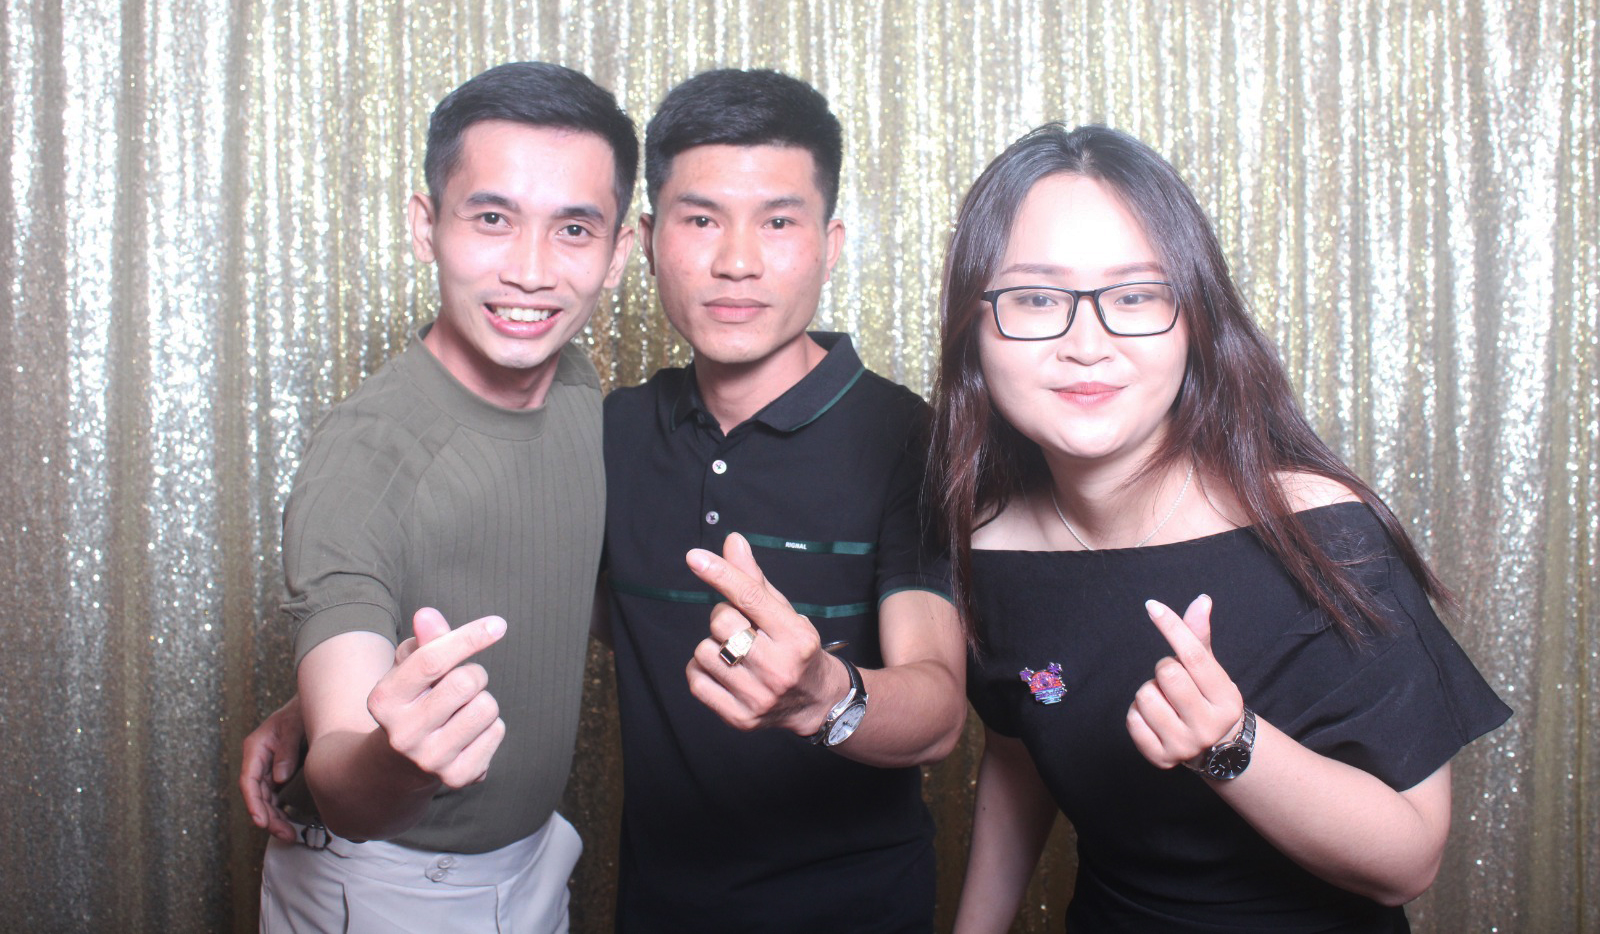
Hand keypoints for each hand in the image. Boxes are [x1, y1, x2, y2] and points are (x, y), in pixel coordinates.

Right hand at [239, 695, 305, 841]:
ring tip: (289, 835)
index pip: (248, 781)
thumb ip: (286, 750)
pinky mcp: (279, 771)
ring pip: (266, 798)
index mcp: (256, 747)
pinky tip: (289, 822)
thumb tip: (279, 778)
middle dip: (267, 817)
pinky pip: (275, 795)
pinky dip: (280, 809)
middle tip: (284, 834)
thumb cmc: (302, 712)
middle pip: (257, 794)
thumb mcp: (294, 726)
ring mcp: (268, 767)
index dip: (253, 803)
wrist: (317, 703)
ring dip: (274, 817)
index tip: (261, 821)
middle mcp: (258, 759)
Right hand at [366, 607, 507, 788]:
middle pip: (466, 682)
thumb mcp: (410, 669)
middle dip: (474, 673)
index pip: (432, 660)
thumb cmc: (413, 701)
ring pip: (487, 707)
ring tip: (462, 710)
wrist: (400, 765)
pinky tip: (467, 734)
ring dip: (483, 700)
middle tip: (462, 683)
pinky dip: (491, 726)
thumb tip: (427, 615)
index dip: (469, 637)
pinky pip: (497, 732)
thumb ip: (424, 640)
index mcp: (384, 700)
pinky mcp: (457, 777)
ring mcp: (430, 759)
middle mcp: (402, 734)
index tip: (498, 625)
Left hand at [683, 533, 847, 735]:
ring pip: (704, 650)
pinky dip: (702, 670)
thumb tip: (732, 541)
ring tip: (736, 654)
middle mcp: (779, 668)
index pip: (750, 597)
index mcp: (795, 636)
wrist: (817, 703)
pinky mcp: (739, 717)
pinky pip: (696, 679)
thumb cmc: (796, 649)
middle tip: (742, 629)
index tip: (695, 558)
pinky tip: (724, 671)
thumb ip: (754, 579)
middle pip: (721, 621)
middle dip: (724, 618)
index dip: (721, 574)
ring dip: (712, 646)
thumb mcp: (784, 612)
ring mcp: (758, 696)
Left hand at [1125, 594, 1244, 769]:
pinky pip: (1132, 720)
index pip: (1194, 656)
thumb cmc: (1209, 700)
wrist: (1217, 752)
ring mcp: (1184, 745)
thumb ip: (1200, 638)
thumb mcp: (1212, 672)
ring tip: (1166, 702)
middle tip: (1174, 682)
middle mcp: (1208, 725)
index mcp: (1226, 699)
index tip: (1153, 607)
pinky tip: (1156, 718)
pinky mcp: (1161, 758)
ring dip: (1150, 692)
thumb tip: (1201, 600)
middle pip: (1166, 674)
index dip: (1172, 627)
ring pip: (1144, 696)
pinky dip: (1138, 714)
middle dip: (1164, 670)